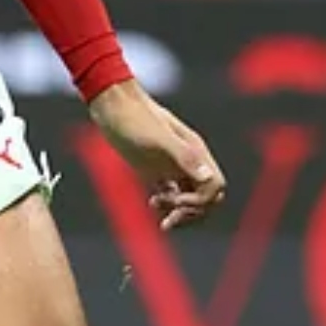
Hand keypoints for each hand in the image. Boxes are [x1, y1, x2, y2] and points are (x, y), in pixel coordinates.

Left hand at [88, 80, 225, 230]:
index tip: (176, 201)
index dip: (200, 201)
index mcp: (195, 152)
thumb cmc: (134, 118)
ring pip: (189, 198)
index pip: (215, 186)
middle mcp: (188, 161)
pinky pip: (172, 194)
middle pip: (205, 197)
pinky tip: (152, 204)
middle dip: (192, 212)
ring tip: (162, 221)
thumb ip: (185, 157)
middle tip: (169, 218)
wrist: (110, 104)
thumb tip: (209, 178)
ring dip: (180, 213)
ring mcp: (172, 166)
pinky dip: (167, 205)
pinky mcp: (155, 170)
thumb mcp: (158, 138)